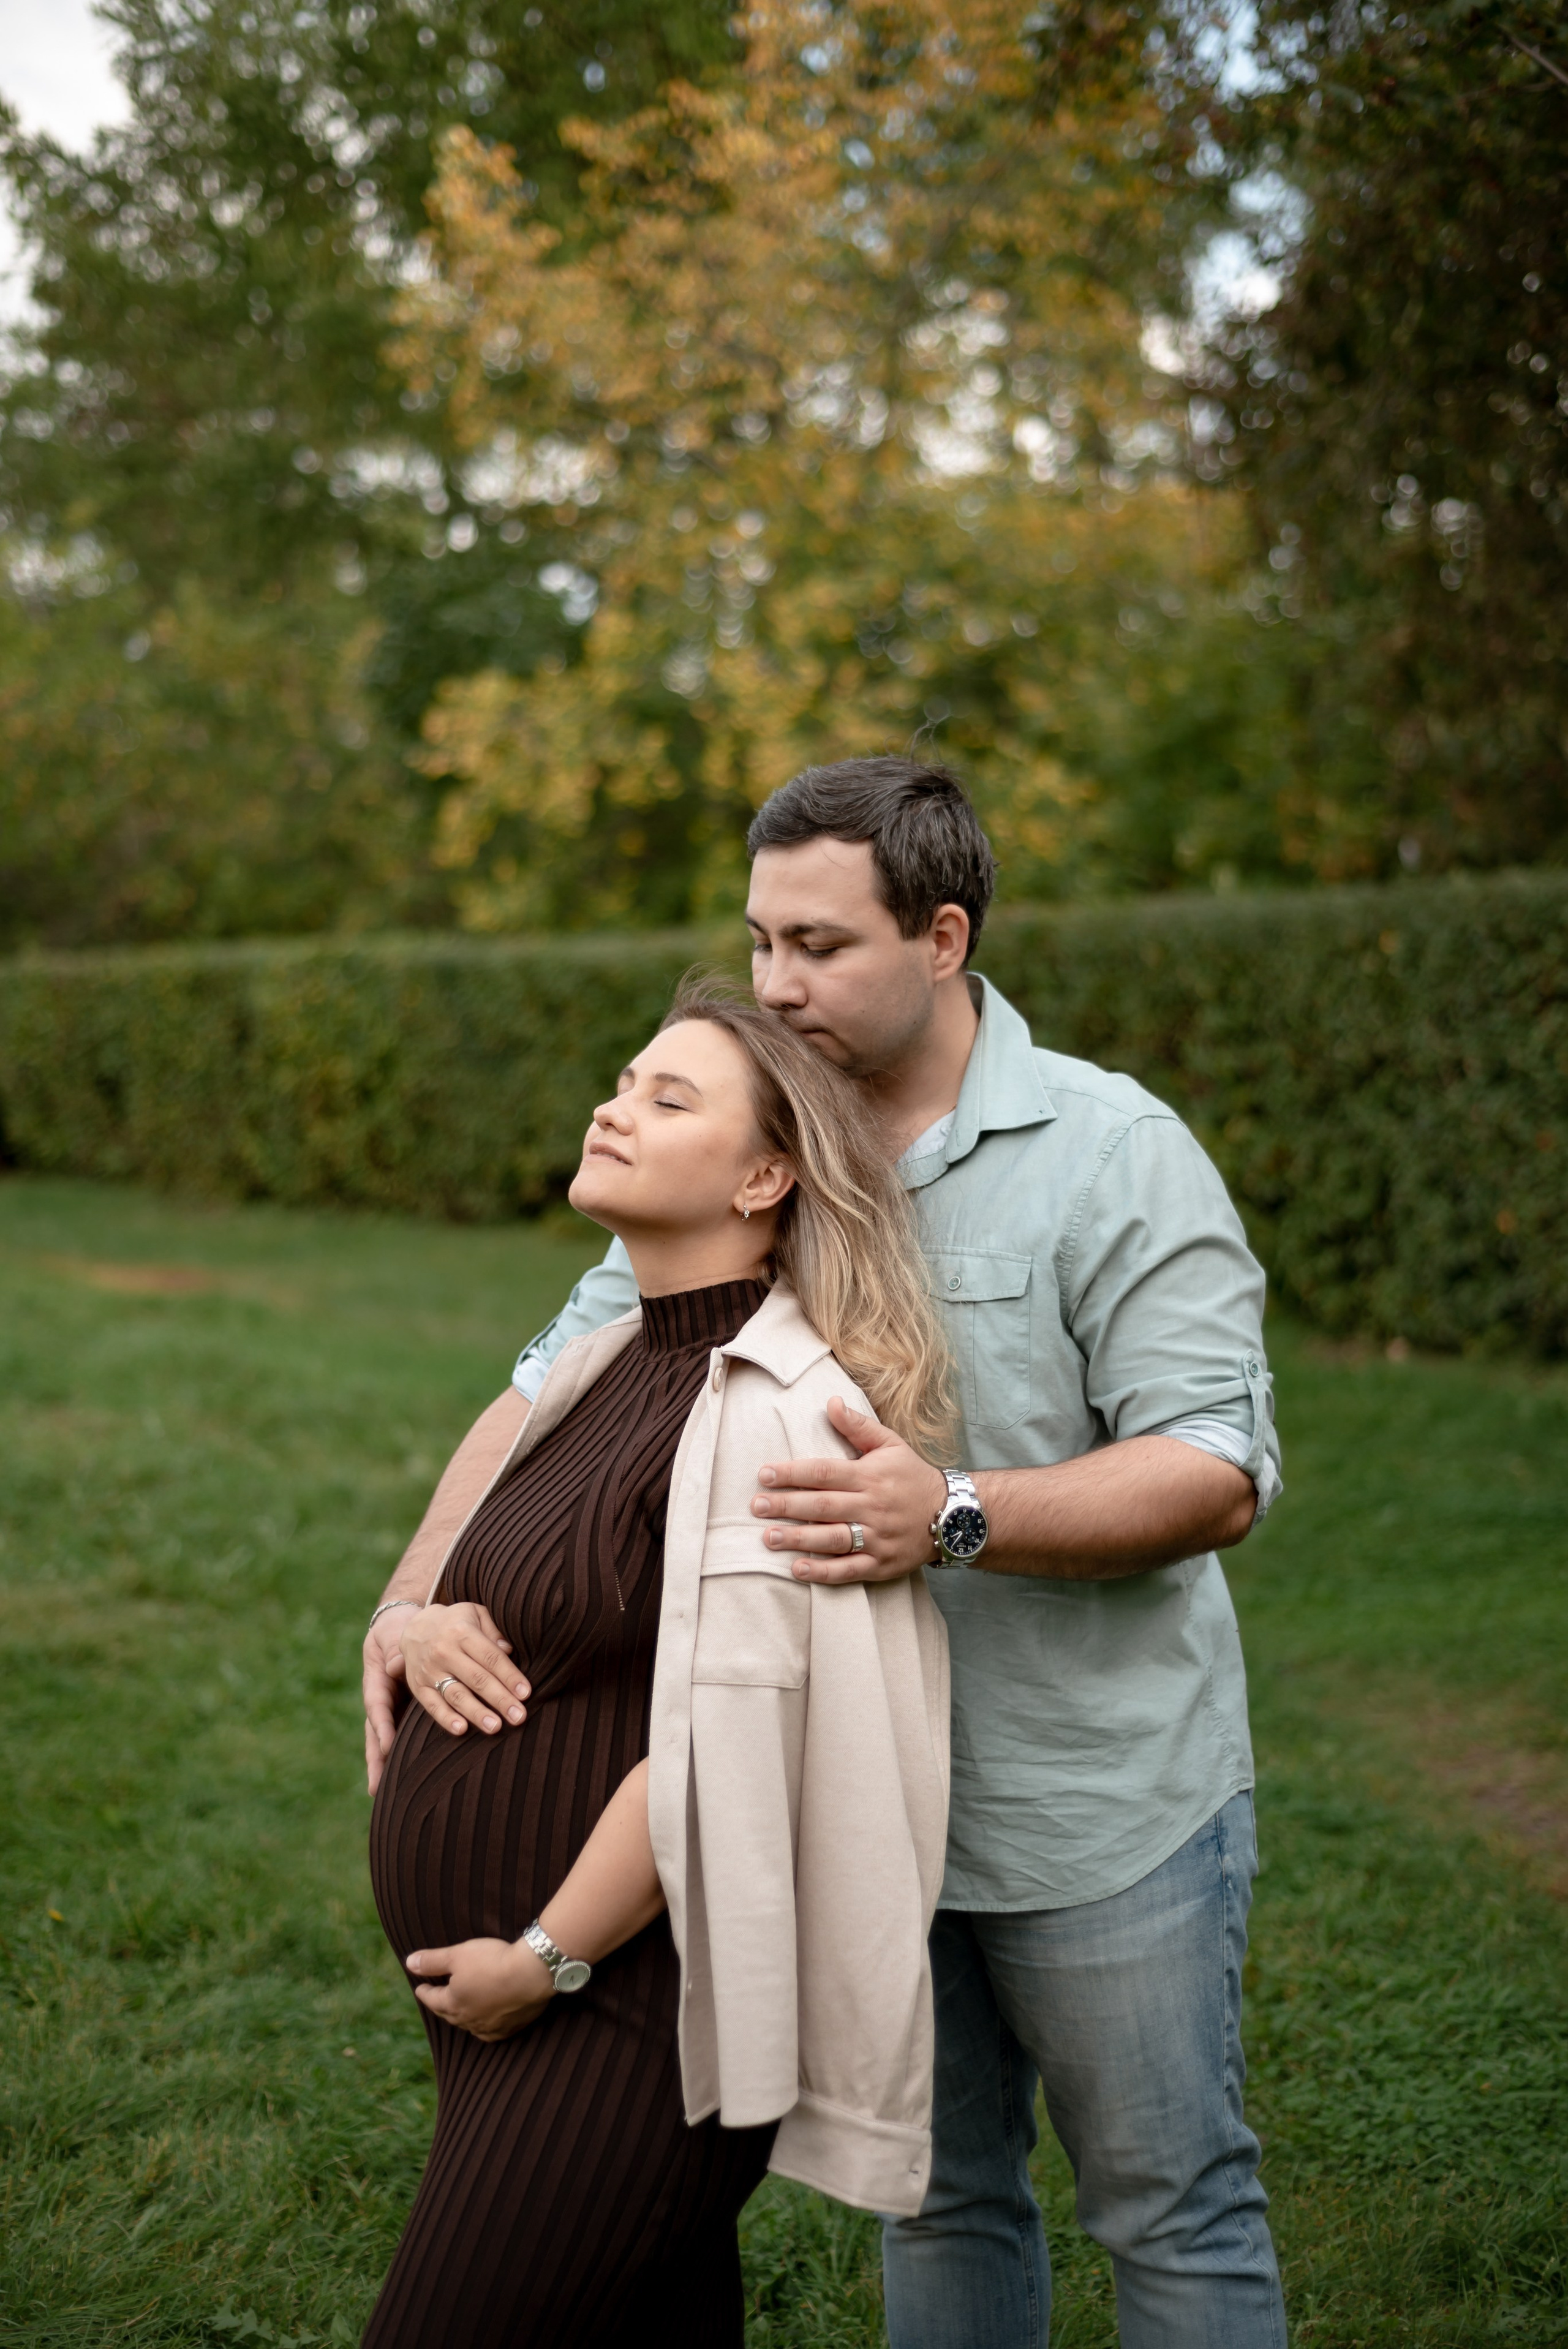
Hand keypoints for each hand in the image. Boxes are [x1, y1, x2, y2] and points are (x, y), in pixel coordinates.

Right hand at [364, 1609, 412, 1796]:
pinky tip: (399, 1782)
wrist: (397, 1628)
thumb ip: (394, 1648)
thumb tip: (396, 1664)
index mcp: (376, 1681)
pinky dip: (397, 1758)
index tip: (385, 1746)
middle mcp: (379, 1700)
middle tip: (376, 1788)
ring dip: (383, 1766)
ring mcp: (388, 1710)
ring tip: (381, 1795)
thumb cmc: (396, 1630)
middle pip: (374, 1733)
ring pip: (383, 1741)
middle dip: (375, 1760)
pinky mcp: (399, 1715)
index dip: (381, 1726)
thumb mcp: (392, 1634)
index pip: (377, 1706)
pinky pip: (398, 1738)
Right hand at [401, 1603, 530, 1737]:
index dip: (509, 1676)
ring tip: (495, 1727)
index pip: (491, 1657)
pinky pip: (432, 1705)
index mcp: (462, 1632)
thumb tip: (509, 1650)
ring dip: (477, 1713)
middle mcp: (444, 1651)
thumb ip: (493, 1630)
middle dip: (500, 1699)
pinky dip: (446, 1718)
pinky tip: (462, 1729)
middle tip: (518, 1716)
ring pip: (456, 1695)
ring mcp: (430, 1671)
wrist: (415, 1628)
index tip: (526, 1693)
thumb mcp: (475, 1614)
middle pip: (477, 1679)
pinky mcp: (418, 1687)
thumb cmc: (455, 1623)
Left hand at [406, 1937, 552, 2040]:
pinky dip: (485, 2027)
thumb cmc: (492, 1960)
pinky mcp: (510, 2028)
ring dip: (462, 2017)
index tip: (420, 1988)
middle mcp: (469, 2020)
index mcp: (453, 2002)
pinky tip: (486, 2024)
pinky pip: (492, 2032)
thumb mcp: (458, 1954)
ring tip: (460, 2011)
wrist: (531, 1974)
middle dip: (441, 2006)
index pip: (433, 1998)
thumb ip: (432, 1961)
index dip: (425, 1991)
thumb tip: (409, 1962)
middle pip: (450, 2014)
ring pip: (470, 2025)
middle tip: (437, 2000)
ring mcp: (490, 2027)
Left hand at [752, 1397, 947, 1583]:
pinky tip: (798, 1568)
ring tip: (769, 1538)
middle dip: (787, 1506)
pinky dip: (824, 1571)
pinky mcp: (882, 1564)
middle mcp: (873, 1507)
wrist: (953, 1516)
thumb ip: (858, 1427)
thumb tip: (830, 1402)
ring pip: (833, 1539)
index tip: (764, 1474)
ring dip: (799, 1539)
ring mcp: (878, 1538)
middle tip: (756, 1506)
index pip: (825, 1473)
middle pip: (823, 1506)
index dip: (793, 1473)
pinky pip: (849, 1570)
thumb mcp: (891, 1444)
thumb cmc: (913, 1477)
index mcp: (871, 1476)